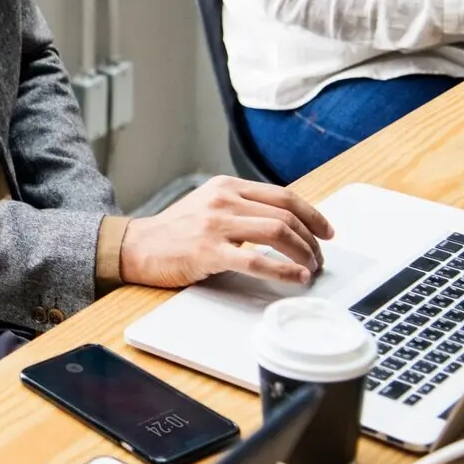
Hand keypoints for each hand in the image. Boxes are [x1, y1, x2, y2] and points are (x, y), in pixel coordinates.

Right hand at [120, 175, 333, 287]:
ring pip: (277, 231)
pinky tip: (296, 277)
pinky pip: (257, 259)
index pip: (282, 195)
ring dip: (303, 253)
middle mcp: (223, 200)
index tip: (326, 231)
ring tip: (311, 268)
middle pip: (285, 214)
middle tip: (319, 258)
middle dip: (311, 239)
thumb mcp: (208, 206)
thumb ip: (241, 209)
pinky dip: (284, 269)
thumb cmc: (174, 232)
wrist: (137, 247)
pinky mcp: (208, 251)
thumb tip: (284, 225)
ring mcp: (215, 224)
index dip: (312, 214)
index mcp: (226, 186)